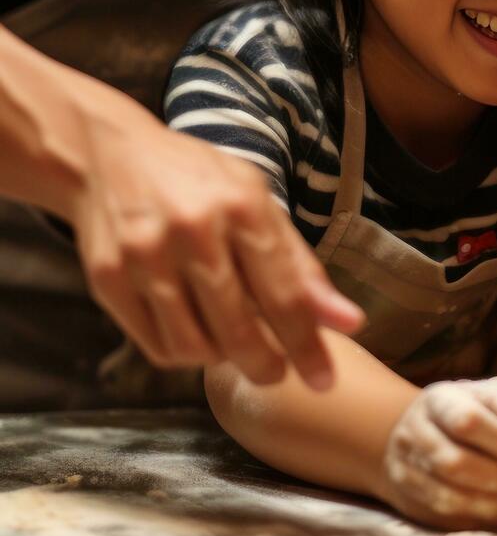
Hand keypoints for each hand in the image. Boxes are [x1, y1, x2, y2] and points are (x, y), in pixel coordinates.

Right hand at [69, 99, 363, 390]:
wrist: (107, 154)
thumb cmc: (197, 181)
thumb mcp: (256, 201)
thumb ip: (300, 264)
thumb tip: (350, 322)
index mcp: (241, 206)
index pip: (285, 294)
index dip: (308, 346)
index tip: (324, 381)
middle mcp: (193, 230)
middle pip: (239, 331)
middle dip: (266, 365)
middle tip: (275, 373)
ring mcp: (145, 255)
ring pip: (195, 348)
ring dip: (221, 358)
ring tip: (231, 342)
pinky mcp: (107, 278)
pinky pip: (157, 346)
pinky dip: (183, 352)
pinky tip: (193, 330)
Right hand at [383, 374, 496, 527]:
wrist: (426, 433)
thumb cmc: (474, 411)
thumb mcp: (494, 397)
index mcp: (437, 400)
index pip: (465, 421)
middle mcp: (413, 433)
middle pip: (454, 462)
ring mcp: (405, 468)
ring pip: (446, 496)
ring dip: (489, 500)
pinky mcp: (409, 499)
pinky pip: (443, 517)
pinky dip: (475, 515)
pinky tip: (495, 505)